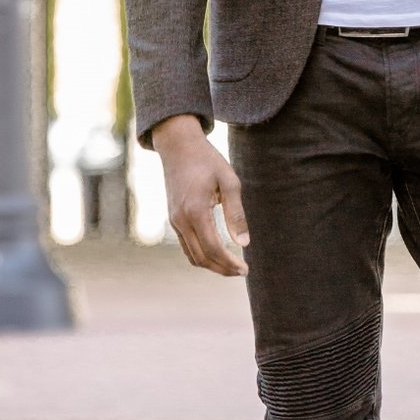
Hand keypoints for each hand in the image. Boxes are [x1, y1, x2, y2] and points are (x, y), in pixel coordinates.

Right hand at [152, 115, 249, 275]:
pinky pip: (186, 245)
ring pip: (191, 255)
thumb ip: (236, 213)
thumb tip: (244, 244)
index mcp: (195, 211)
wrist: (178, 146)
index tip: (246, 270)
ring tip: (231, 267)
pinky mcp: (173, 218)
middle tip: (241, 272)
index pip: (213, 249)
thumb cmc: (208, 160)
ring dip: (211, 265)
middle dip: (222, 269)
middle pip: (201, 258)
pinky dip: (201, 255)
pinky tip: (217, 253)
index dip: (230, 264)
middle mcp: (181, 220)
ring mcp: (174, 220)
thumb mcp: (229, 181)